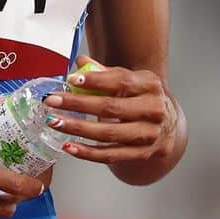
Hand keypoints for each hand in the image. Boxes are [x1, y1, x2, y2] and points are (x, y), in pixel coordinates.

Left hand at [43, 56, 179, 165]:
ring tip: (55, 122)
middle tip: (52, 101)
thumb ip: (106, 72)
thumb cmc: (141, 98)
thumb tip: (81, 63)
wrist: (167, 124)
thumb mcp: (131, 80)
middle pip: (111, 107)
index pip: (120, 81)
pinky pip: (110, 155)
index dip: (95, 80)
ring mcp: (149, 135)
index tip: (71, 80)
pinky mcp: (141, 154)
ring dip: (77, 128)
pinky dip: (87, 152)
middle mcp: (153, 110)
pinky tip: (69, 146)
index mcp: (150, 85)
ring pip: (108, 134)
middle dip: (77, 104)